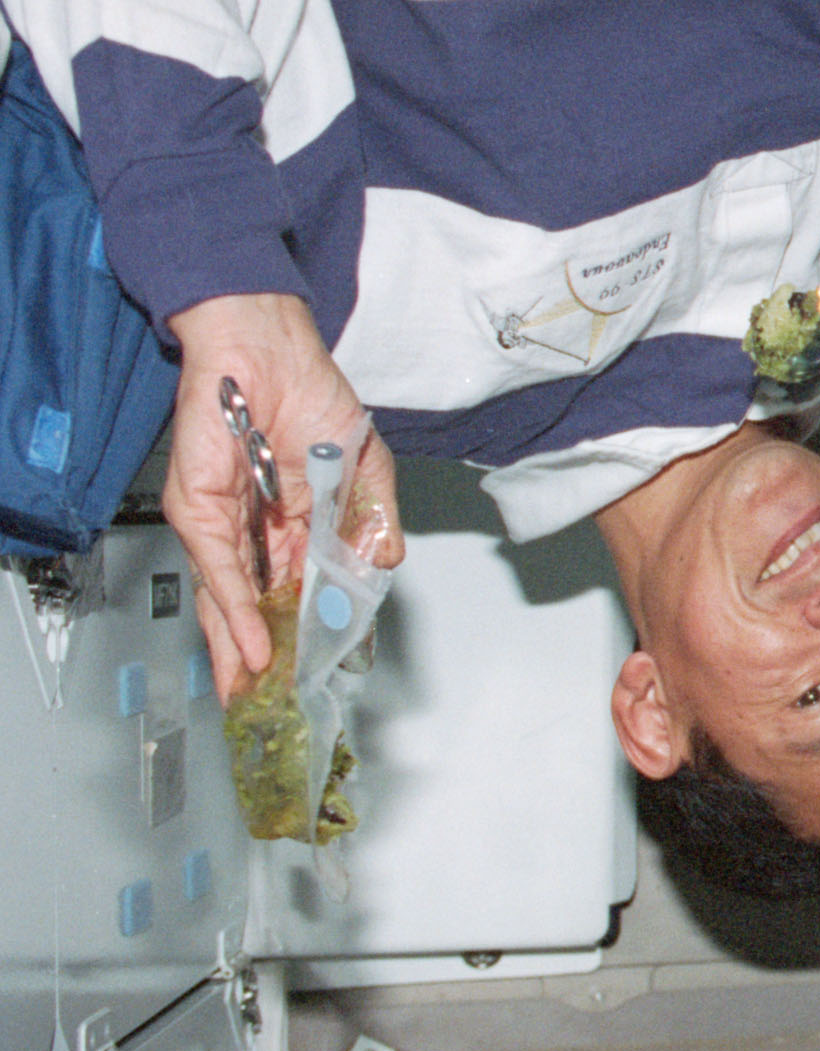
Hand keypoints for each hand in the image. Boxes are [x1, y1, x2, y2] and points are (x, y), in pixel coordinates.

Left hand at [164, 293, 403, 700]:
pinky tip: (255, 646)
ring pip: (231, 600)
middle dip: (264, 659)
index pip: (296, 589)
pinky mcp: (201, 510)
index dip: (307, 631)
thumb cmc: (309, 389)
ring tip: (257, 696)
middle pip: (256, 605)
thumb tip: (387, 563)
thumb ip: (374, 517)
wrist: (264, 344)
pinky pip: (222, 572)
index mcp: (294, 522)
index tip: (321, 672)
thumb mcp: (364, 465)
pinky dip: (239, 614)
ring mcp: (226, 523)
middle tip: (274, 706)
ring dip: (243, 651)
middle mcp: (255, 529)